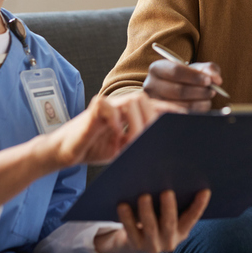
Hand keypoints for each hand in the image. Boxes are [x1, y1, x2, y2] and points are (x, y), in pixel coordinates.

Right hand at [49, 93, 183, 167]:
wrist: (65, 152)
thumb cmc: (95, 148)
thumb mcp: (124, 149)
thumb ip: (140, 144)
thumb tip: (164, 150)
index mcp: (130, 113)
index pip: (155, 106)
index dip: (170, 111)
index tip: (186, 120)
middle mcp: (121, 105)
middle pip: (146, 100)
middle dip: (152, 120)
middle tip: (152, 140)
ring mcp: (107, 105)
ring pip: (132, 100)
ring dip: (137, 122)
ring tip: (134, 142)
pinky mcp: (91, 110)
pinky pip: (107, 106)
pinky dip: (115, 120)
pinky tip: (117, 135)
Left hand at [94, 189, 210, 252]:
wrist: (134, 244)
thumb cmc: (155, 220)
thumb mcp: (166, 214)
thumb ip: (172, 200)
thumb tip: (172, 172)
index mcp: (181, 231)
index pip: (192, 218)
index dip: (199, 205)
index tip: (205, 190)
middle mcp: (169, 240)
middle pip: (169, 223)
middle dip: (169, 208)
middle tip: (167, 192)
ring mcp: (152, 245)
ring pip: (150, 227)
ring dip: (147, 211)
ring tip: (144, 196)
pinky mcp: (135, 245)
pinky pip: (130, 230)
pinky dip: (127, 217)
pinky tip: (123, 204)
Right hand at [142, 58, 222, 111]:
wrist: (174, 90)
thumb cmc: (186, 78)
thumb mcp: (196, 69)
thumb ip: (208, 69)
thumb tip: (216, 79)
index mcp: (156, 68)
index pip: (176, 71)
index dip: (194, 77)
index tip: (209, 80)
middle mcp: (150, 85)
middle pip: (178, 90)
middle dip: (199, 91)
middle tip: (212, 91)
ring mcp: (154, 103)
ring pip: (181, 105)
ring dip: (200, 102)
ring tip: (208, 98)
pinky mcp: (160, 116)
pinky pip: (181, 117)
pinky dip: (196, 111)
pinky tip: (201, 105)